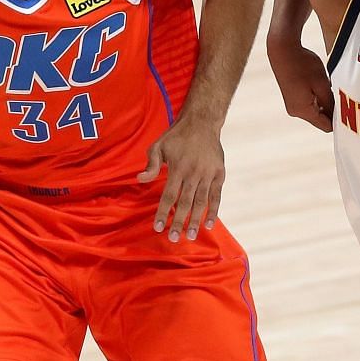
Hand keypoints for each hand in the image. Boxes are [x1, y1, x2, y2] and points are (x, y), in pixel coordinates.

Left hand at [140, 116, 223, 240]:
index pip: (169, 195)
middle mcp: (194, 173)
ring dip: (196, 220)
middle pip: (186, 202)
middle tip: (173, 239)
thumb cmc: (176, 136)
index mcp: (178, 168)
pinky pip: (216, 196)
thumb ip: (151, 164)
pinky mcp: (219, 174)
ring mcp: (209, 174)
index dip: (164, 212)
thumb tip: (140, 179)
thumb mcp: (159, 146)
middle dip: (179, 222)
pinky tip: (209, 224)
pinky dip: (214, 211)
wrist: (203, 122)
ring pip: (202, 202)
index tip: (158, 227)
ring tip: (191, 236)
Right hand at [268, 40, 333, 131]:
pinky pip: (308, 104)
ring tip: (329, 87)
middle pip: (320, 120)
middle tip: (342, 97)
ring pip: (314, 111)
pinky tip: (319, 85)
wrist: (282, 49)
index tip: (349, 112)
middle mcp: (295, 112)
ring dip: (324, 103)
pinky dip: (316, 98)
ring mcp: (292, 105)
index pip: (326, 126)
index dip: (339, 122)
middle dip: (331, 111)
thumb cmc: (303, 65)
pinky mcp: (291, 98)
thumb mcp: (322, 84)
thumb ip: (330, 102)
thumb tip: (337, 115)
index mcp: (303, 111)